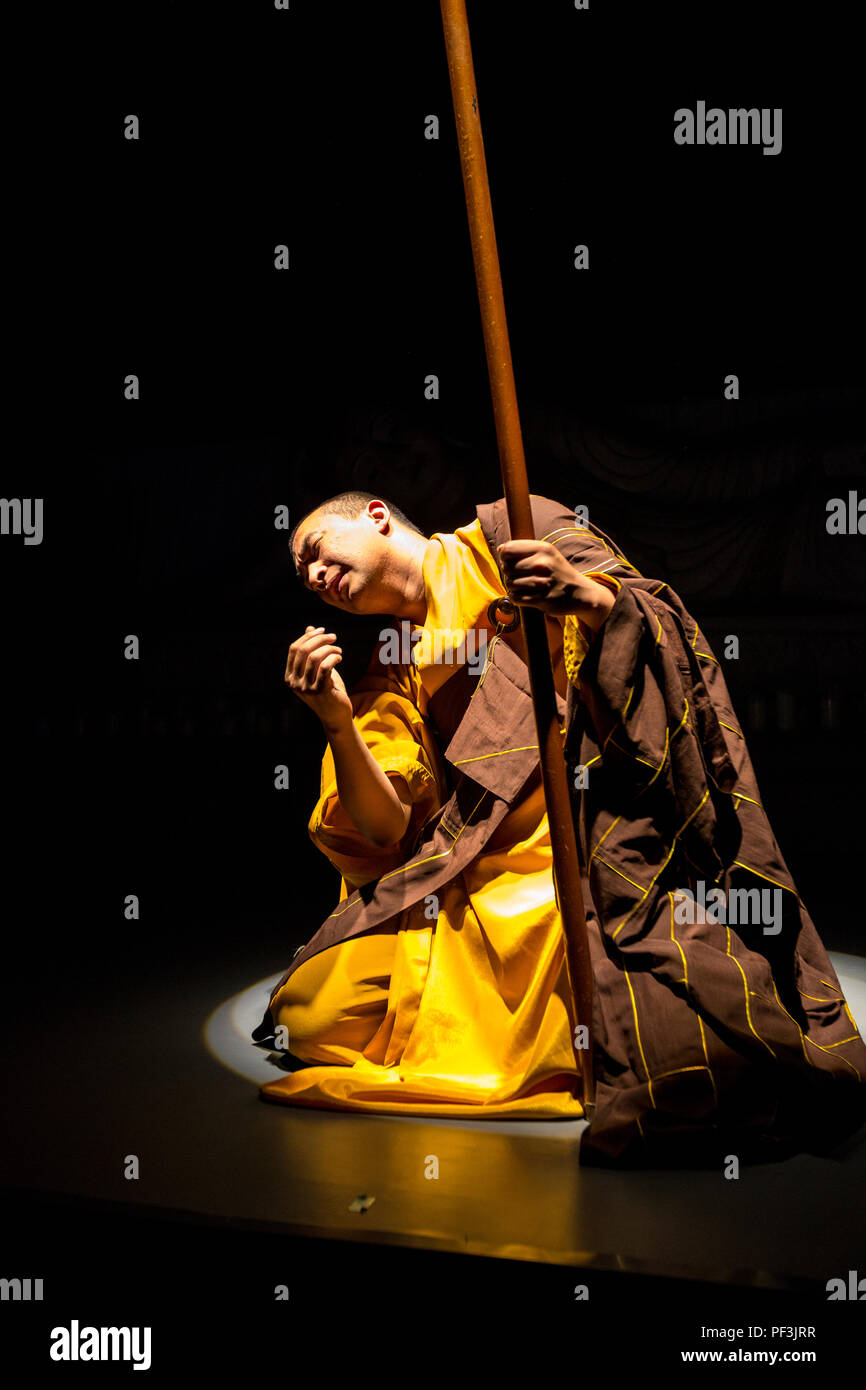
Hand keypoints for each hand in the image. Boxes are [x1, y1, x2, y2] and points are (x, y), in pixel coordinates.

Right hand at [285, 627, 352, 731]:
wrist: (336, 714)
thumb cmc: (327, 689)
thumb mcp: (317, 669)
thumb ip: (312, 650)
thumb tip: (310, 628)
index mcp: (290, 676)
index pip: (294, 649)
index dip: (308, 637)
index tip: (322, 631)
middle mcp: (294, 682)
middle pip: (303, 651)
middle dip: (320, 640)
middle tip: (333, 637)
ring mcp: (306, 688)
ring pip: (314, 657)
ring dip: (329, 649)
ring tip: (338, 650)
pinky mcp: (319, 691)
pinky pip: (325, 667)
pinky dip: (333, 658)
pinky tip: (339, 658)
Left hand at [497, 540, 613, 623]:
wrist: (579, 593)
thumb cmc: (558, 571)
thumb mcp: (547, 554)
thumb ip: (524, 549)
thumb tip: (500, 549)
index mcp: (543, 549)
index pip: (507, 550)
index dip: (505, 557)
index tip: (511, 562)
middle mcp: (543, 564)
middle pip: (506, 567)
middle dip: (509, 574)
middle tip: (520, 577)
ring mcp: (542, 582)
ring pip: (510, 584)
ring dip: (513, 587)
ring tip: (523, 587)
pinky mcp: (542, 599)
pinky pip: (516, 598)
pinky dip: (517, 598)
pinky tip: (525, 596)